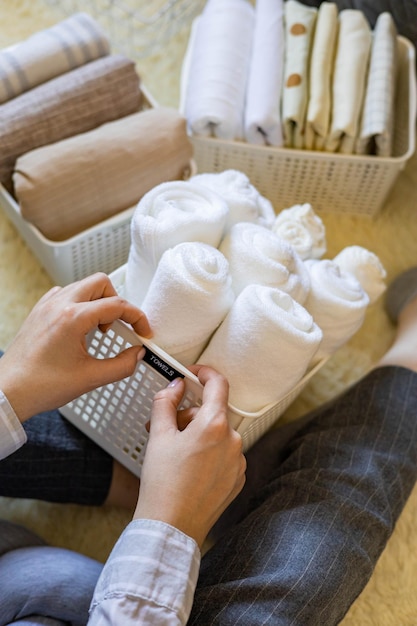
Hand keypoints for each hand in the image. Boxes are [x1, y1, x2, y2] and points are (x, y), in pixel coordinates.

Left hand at [0, 272, 151, 420]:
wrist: (9, 391)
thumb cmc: (41, 385)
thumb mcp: (90, 378)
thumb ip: (122, 365)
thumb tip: (137, 354)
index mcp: (73, 317)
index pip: (117, 305)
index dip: (137, 318)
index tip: (143, 332)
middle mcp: (60, 304)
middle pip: (100, 283)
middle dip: (118, 302)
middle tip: (121, 326)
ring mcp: (47, 305)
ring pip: (83, 286)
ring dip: (99, 302)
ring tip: (100, 329)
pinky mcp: (39, 311)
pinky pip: (66, 294)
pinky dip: (80, 304)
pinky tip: (81, 327)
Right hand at [134, 365, 245, 548]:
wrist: (171, 527)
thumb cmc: (162, 482)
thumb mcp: (158, 435)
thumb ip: (166, 402)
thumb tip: (176, 386)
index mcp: (215, 424)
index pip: (218, 384)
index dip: (204, 373)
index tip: (192, 374)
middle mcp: (233, 441)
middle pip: (213, 412)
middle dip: (189, 414)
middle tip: (165, 425)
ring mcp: (239, 462)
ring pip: (218, 435)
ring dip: (199, 435)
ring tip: (174, 453)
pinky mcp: (238, 479)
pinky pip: (225, 455)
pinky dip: (209, 454)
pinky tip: (189, 470)